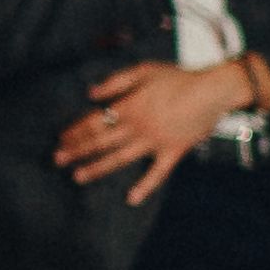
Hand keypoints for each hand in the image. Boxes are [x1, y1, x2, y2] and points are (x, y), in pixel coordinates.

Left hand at [56, 56, 246, 200]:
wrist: (212, 91)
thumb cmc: (179, 78)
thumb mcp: (144, 70)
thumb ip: (116, 81)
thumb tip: (91, 93)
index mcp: (129, 106)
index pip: (94, 121)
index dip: (75, 131)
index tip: (61, 139)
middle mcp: (137, 127)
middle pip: (100, 141)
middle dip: (76, 150)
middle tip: (57, 160)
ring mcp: (154, 142)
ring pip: (119, 158)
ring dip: (97, 168)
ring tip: (78, 177)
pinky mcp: (172, 152)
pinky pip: (157, 173)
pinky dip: (145, 186)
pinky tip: (131, 198)